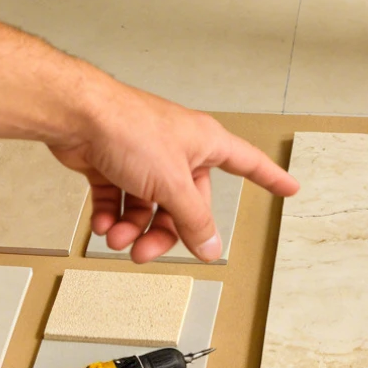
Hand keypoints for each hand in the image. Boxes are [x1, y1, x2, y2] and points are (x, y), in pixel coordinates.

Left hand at [48, 78, 296, 263]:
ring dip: (133, 229)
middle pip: (186, 202)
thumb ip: (193, 219)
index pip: (247, 162)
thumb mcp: (171, 183)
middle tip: (145, 251)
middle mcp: (177, 149)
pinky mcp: (114, 163)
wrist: (77, 115)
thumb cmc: (128, 128)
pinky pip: (120, 201)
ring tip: (118, 238)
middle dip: (165, 231)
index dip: (270, 177)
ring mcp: (145, 156)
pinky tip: (104, 226)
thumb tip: (212, 247)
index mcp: (203, 143)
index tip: (290, 187)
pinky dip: (112, 217)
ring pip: (149, 206)